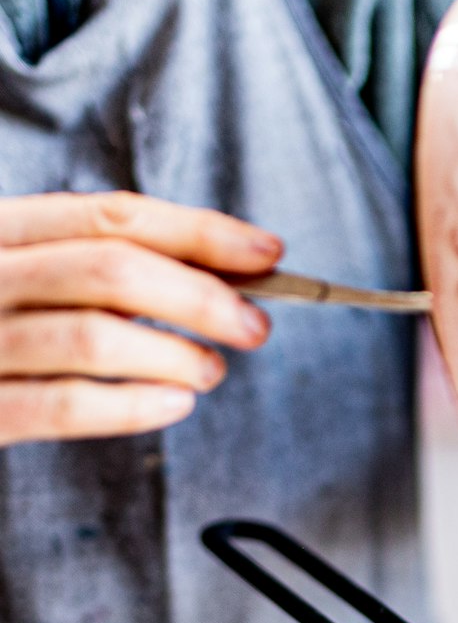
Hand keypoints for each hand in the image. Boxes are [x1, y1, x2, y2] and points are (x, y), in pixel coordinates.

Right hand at [0, 192, 280, 445]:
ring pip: (90, 336)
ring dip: (173, 354)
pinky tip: (174, 406)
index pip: (111, 216)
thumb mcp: (25, 274)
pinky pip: (60, 406)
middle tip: (256, 324)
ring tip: (213, 370)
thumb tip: (222, 272)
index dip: (199, 231)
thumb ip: (97, 266)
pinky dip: (130, 406)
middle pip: (109, 269)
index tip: (267, 251)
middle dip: (200, 296)